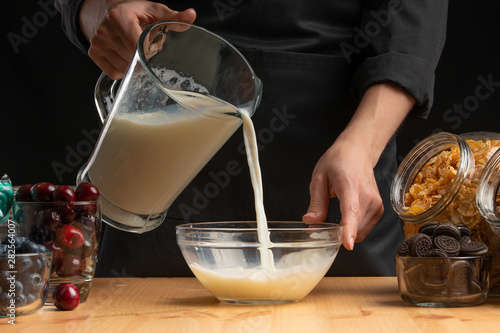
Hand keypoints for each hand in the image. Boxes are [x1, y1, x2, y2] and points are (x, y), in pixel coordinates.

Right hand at [80, 0, 195, 78]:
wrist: (107, 10)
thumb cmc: (134, 12)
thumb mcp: (154, 11)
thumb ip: (174, 17)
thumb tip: (191, 15)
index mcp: (119, 17)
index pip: (136, 46)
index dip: (149, 51)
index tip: (154, 47)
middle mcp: (104, 30)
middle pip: (131, 59)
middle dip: (143, 57)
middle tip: (144, 46)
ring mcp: (97, 43)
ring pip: (124, 68)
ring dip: (134, 64)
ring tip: (133, 49)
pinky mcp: (94, 53)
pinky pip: (114, 73)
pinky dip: (124, 69)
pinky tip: (125, 56)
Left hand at [302, 83, 414, 249]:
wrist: (358, 150)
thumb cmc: (338, 161)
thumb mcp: (319, 178)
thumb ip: (316, 202)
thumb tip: (310, 221)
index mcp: (349, 185)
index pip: (351, 210)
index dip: (348, 229)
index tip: (347, 244)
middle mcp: (367, 195)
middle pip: (356, 226)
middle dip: (339, 234)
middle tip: (323, 227)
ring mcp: (376, 203)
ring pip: (361, 231)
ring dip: (347, 232)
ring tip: (336, 218)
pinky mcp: (379, 209)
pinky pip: (365, 228)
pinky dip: (355, 228)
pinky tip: (347, 217)